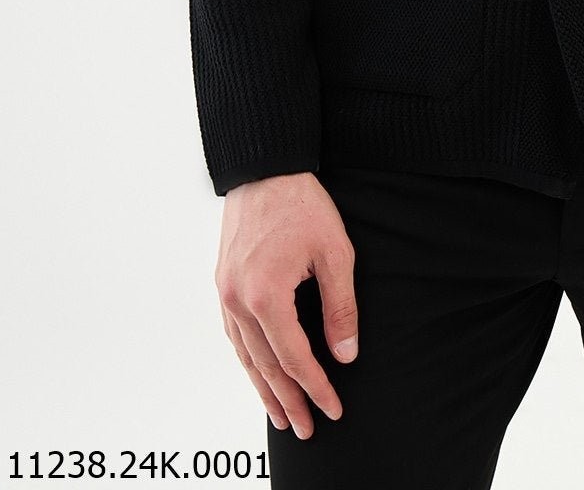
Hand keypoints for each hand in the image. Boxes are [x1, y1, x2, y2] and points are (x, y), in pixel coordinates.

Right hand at [215, 171, 358, 440]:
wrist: (265, 168)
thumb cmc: (303, 205)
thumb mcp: (335, 253)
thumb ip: (340, 307)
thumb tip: (346, 354)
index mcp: (266, 295)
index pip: (294, 357)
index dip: (316, 387)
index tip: (333, 408)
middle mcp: (238, 300)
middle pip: (265, 365)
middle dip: (288, 400)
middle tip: (305, 429)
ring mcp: (226, 293)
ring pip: (245, 355)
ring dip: (263, 388)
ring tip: (280, 415)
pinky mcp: (223, 283)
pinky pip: (234, 334)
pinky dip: (247, 360)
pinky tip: (258, 373)